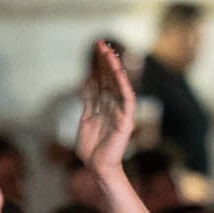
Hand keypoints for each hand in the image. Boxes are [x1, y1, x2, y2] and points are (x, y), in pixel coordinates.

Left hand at [74, 41, 136, 177]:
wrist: (97, 167)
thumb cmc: (92, 148)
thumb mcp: (86, 118)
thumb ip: (89, 100)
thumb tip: (87, 80)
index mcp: (103, 104)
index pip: (102, 79)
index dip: (99, 63)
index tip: (96, 47)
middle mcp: (113, 104)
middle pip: (110, 78)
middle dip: (105, 61)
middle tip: (101, 44)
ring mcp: (121, 111)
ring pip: (119, 86)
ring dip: (114, 69)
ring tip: (109, 54)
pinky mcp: (126, 120)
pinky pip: (127, 100)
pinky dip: (124, 86)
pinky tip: (120, 74)